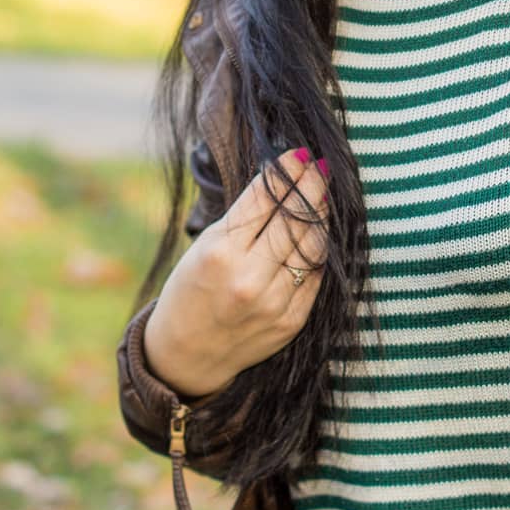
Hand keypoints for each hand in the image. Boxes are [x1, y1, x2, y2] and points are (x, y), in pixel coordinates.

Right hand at [143, 147, 329, 397]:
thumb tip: (282, 179)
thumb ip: (244, 217)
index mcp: (220, 254)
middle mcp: (248, 279)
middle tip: (320, 166)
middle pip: (294, 220)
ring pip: (312, 246)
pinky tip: (320, 232)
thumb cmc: (191, 289)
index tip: (299, 154)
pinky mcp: (291, 321)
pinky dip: (319, 250)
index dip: (286, 173)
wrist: (186, 355)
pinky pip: (315, 276)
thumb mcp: (205, 246)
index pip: (265, 200)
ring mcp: (274, 303)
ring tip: (323, 194)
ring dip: (321, 215)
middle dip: (311, 186)